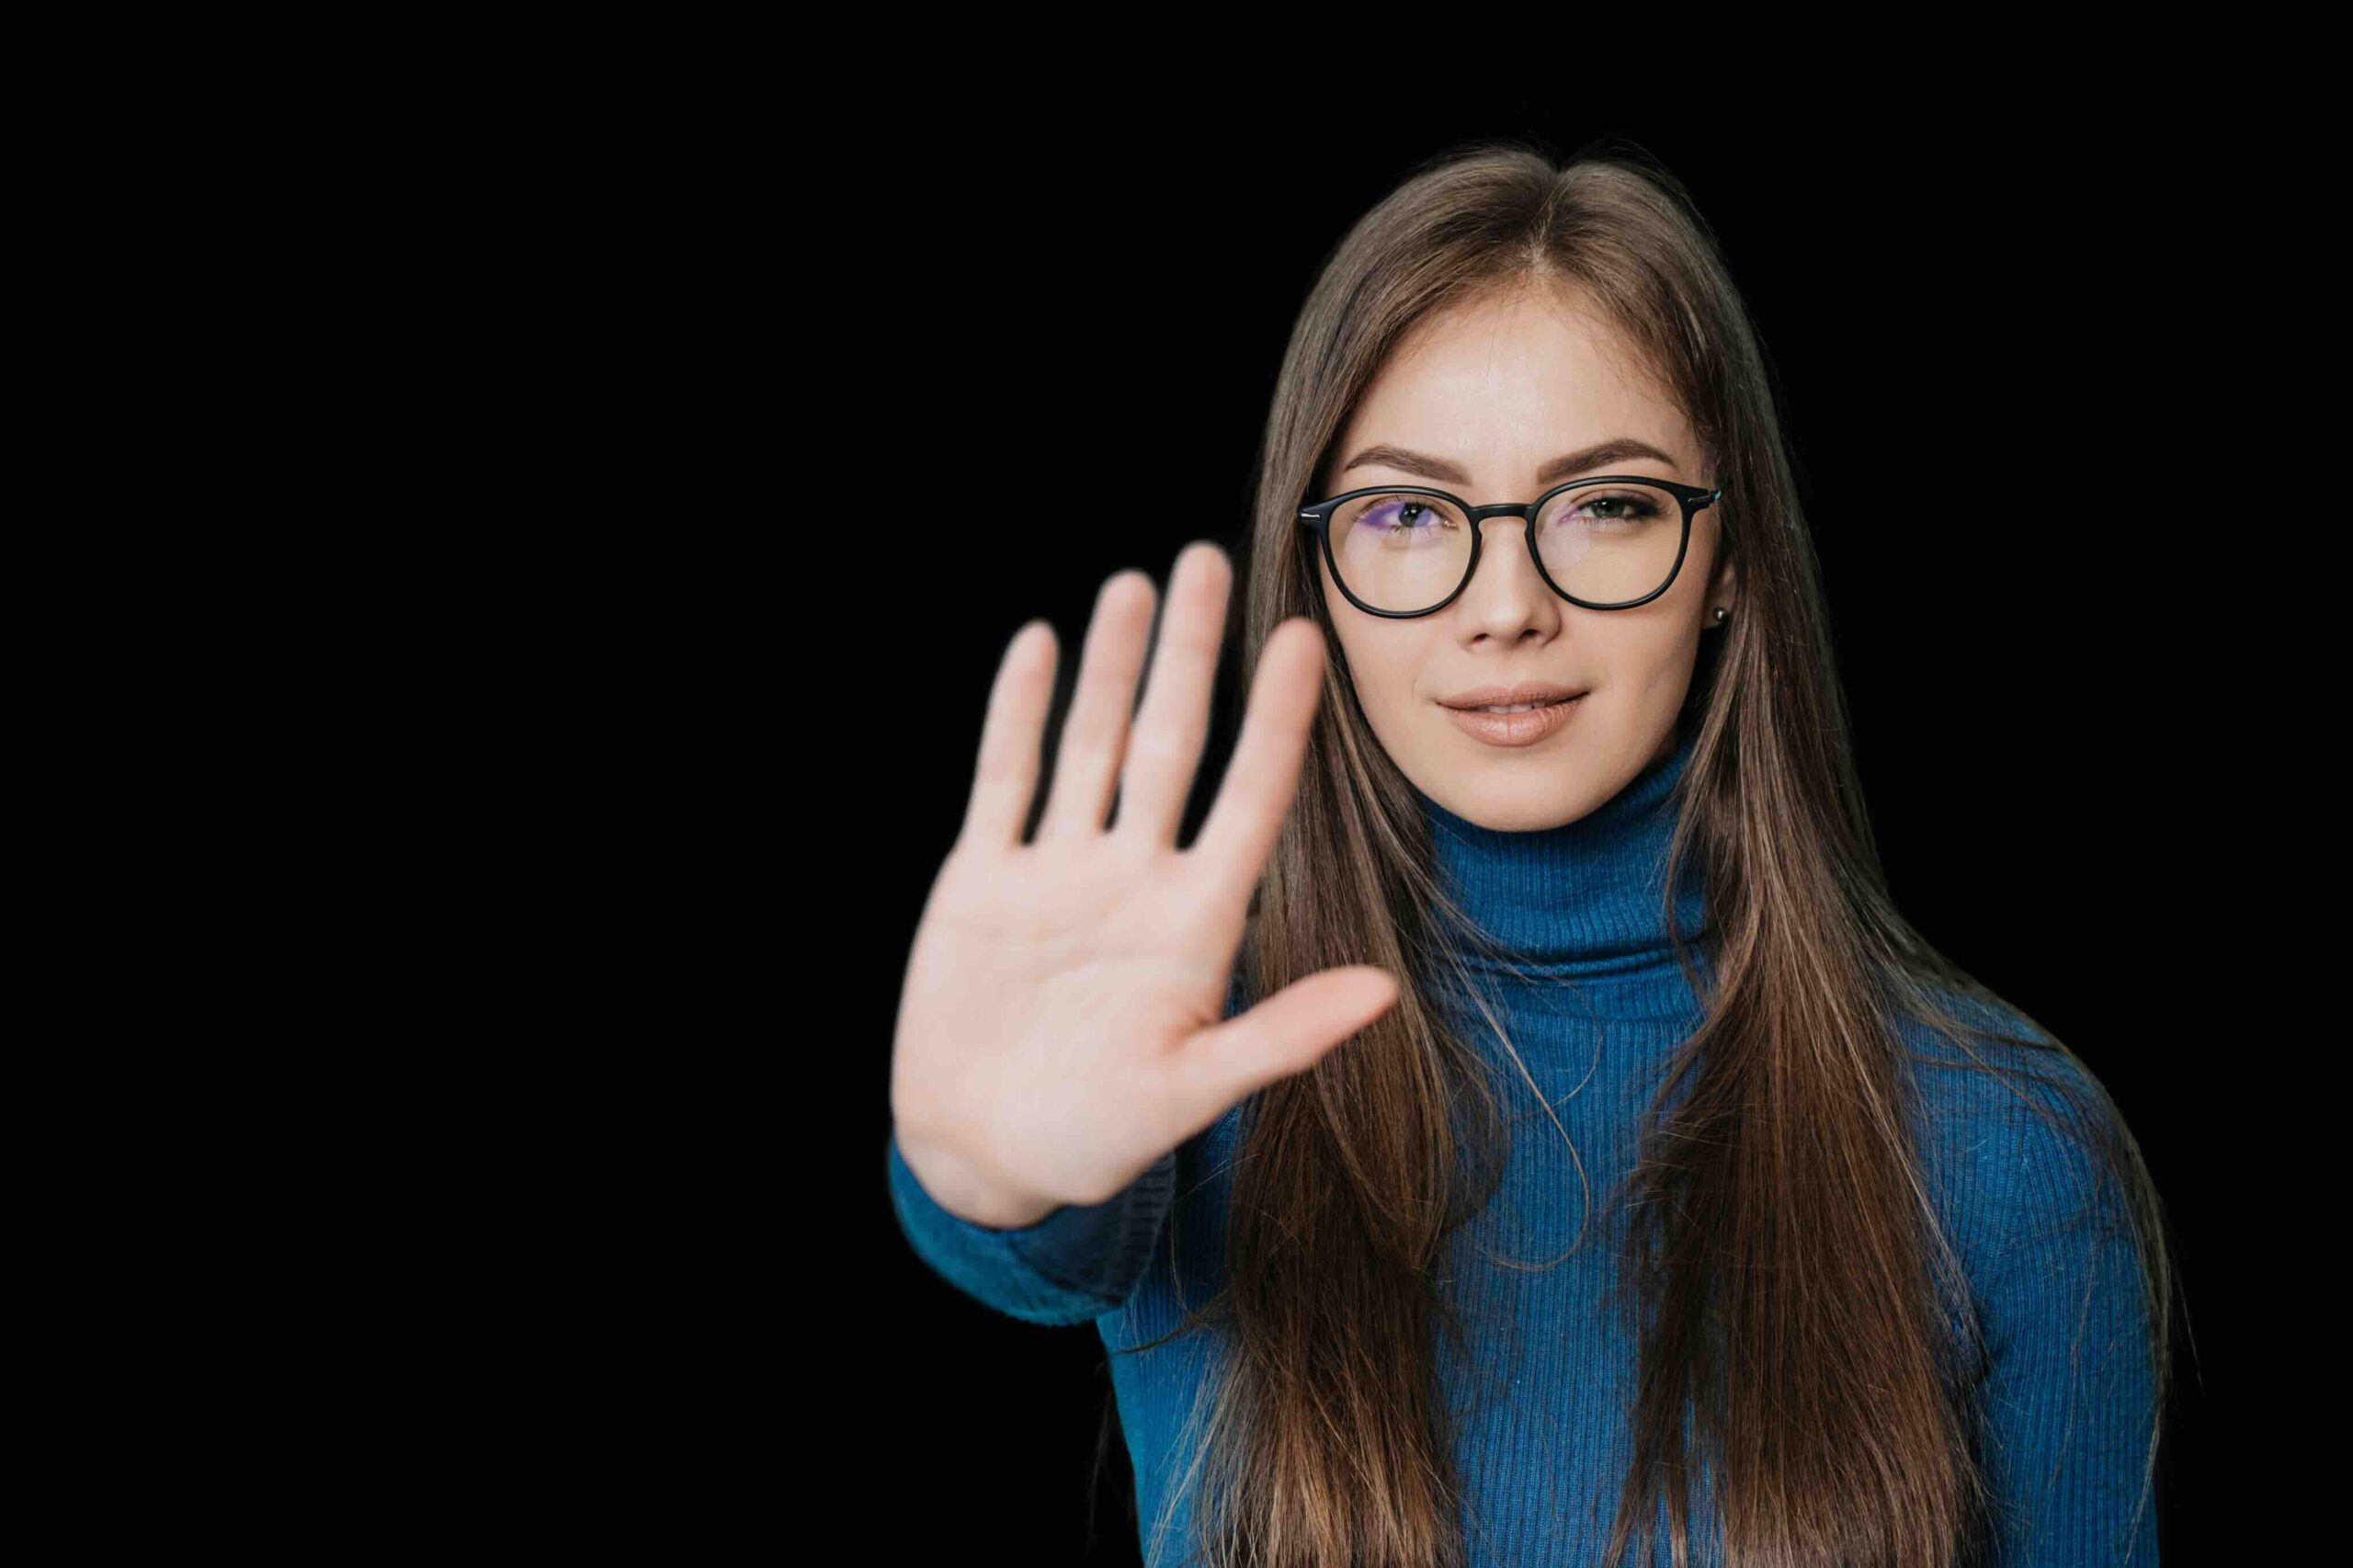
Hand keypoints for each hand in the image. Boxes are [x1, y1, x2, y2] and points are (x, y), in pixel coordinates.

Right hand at [888, 542, 1399, 1227]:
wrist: (982, 1157)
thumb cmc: (1095, 1139)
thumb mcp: (1190, 1095)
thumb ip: (1279, 1038)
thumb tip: (1384, 993)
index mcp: (1193, 924)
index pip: (1249, 798)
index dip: (1279, 721)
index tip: (1308, 639)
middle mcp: (1133, 878)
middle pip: (1169, 743)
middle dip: (1188, 655)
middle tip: (1209, 559)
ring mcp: (1058, 872)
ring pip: (1090, 744)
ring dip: (1109, 665)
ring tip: (1134, 583)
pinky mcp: (985, 880)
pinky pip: (1005, 779)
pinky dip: (1020, 714)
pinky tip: (1041, 645)